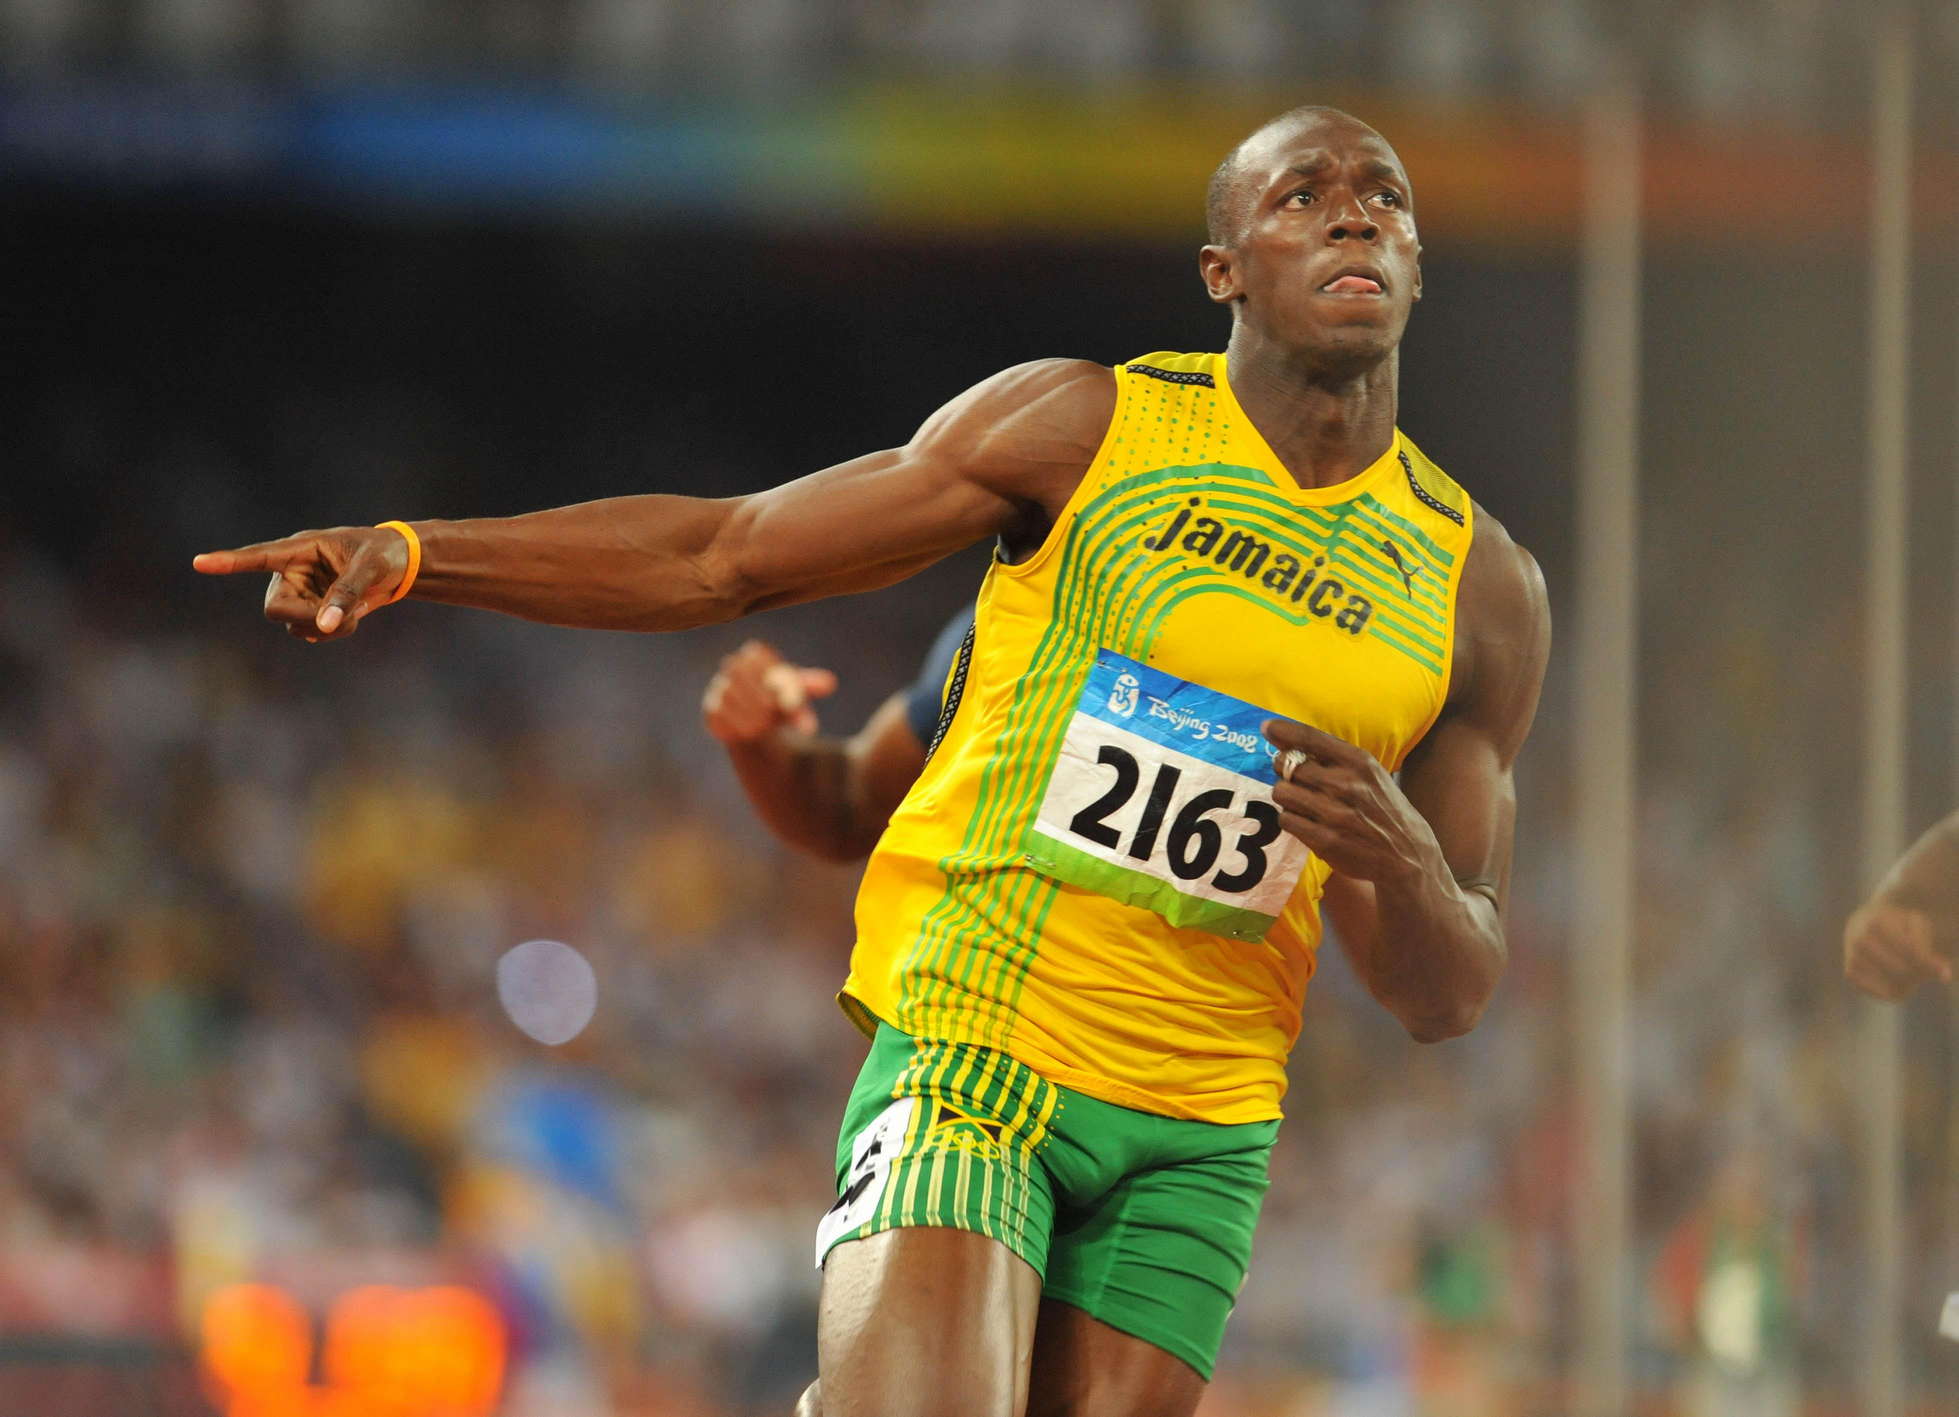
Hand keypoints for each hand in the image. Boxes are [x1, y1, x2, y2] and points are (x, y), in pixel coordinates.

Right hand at [193, 527, 409, 640]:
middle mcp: (293, 572)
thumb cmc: (384, 555)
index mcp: (300, 548)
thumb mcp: (370, 569)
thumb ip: (346, 594)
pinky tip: (351, 619)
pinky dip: (332, 632)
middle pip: (276, 607)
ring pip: (294, 624)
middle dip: (308, 618)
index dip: (229, 562)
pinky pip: (310, 631)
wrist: (399, 566)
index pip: (259, 556)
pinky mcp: (311, 609)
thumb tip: (323, 626)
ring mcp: (301, 593)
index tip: (199, 562)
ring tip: (357, 612)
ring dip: (326, 628)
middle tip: (345, 617)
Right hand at [703, 640, 838, 744]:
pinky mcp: (710, 712)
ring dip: (750, 711)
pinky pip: (720, 715)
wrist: (762, 728)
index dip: (771, 674)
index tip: (792, 696)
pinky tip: (752, 733)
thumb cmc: (783, 702)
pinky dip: (736, 725)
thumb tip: (830, 683)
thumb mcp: (799, 694)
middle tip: (781, 713)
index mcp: (754, 656)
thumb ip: (811, 686)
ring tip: (768, 725)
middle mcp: (731, 667)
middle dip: (762, 694)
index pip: (756, 655)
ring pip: (729, 696)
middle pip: (739, 674)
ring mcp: (718, 689)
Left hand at [1264, 719, 1441, 884]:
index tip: (1267, 728)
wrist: (1406, 854)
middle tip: (1292, 778)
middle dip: (1283, 770)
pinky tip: (1305, 820)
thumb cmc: (1382, 808)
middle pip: (1287, 766)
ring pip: (1282, 793)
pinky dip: (1290, 818)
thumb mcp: (1370, 773)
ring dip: (1285, 795)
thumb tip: (1286, 739)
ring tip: (1300, 800)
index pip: (1310, 738)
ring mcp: (1335, 814)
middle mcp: (1346, 784)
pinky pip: (1286, 820)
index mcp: (1359, 762)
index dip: (1283, 731)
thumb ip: (1334, 757)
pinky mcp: (1325, 840)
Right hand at [1843, 899, 1952, 1000]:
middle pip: (1901, 969)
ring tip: (1912, 973)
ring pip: (1891, 983)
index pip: (1909, 951)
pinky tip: (1896, 981)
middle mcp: (1859, 939)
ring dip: (1908, 983)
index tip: (1946, 972)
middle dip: (1918, 972)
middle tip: (1924, 969)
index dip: (1929, 963)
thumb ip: (1928, 948)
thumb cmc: (1898, 924)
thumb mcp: (1916, 925)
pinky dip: (1892, 990)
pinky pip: (1880, 992)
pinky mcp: (1850, 972)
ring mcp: (1853, 956)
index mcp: (1877, 921)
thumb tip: (1946, 976)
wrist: (1865, 923)